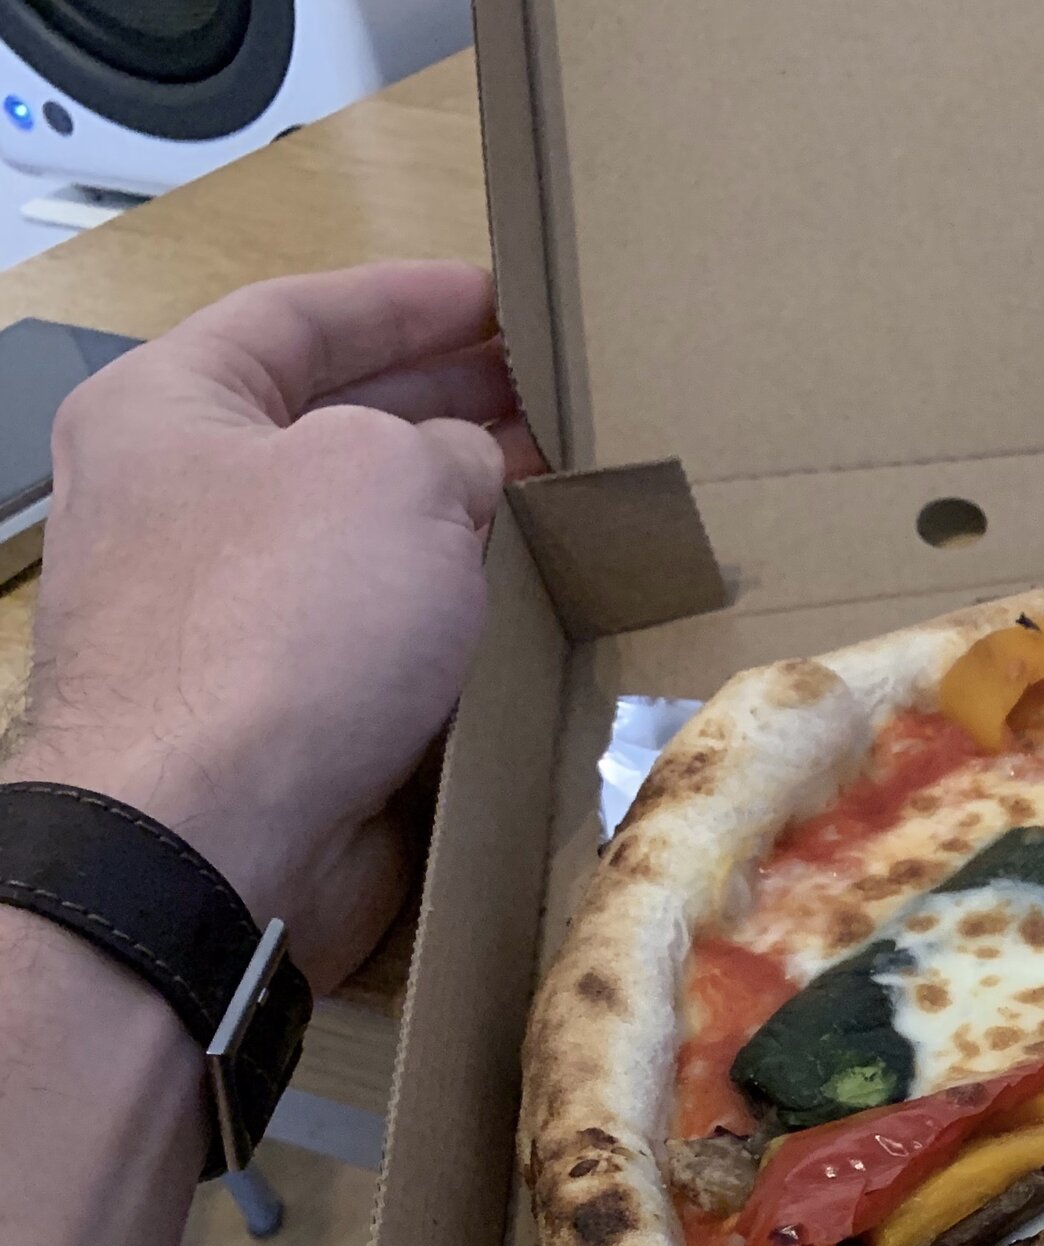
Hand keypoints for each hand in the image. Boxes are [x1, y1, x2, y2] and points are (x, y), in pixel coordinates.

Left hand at [0, 261, 540, 986]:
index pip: (300, 315)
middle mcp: (177, 500)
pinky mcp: (266, 709)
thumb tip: (467, 477)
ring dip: (455, 519)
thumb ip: (449, 447)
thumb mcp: (392, 476)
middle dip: (447, 407)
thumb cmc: (284, 620)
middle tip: (552, 400)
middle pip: (329, 425)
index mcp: (169, 408)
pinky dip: (442, 619)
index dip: (410, 299)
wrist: (209, 833)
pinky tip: (520, 613)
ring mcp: (217, 611)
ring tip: (559, 500)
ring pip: (357, 538)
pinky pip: (369, 638)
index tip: (503, 299)